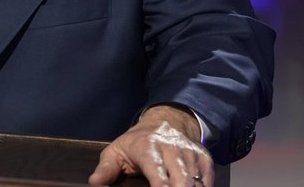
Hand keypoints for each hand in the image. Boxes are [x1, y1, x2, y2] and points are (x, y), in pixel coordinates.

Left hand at [88, 105, 212, 186]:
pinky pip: (208, 180)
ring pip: (197, 182)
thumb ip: (106, 169)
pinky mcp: (204, 158)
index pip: (157, 172)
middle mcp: (171, 148)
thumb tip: (95, 182)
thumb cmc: (136, 143)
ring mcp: (190, 152)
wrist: (164, 123)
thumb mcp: (116, 152)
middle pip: (182, 180)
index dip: (161, 186)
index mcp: (147, 148)